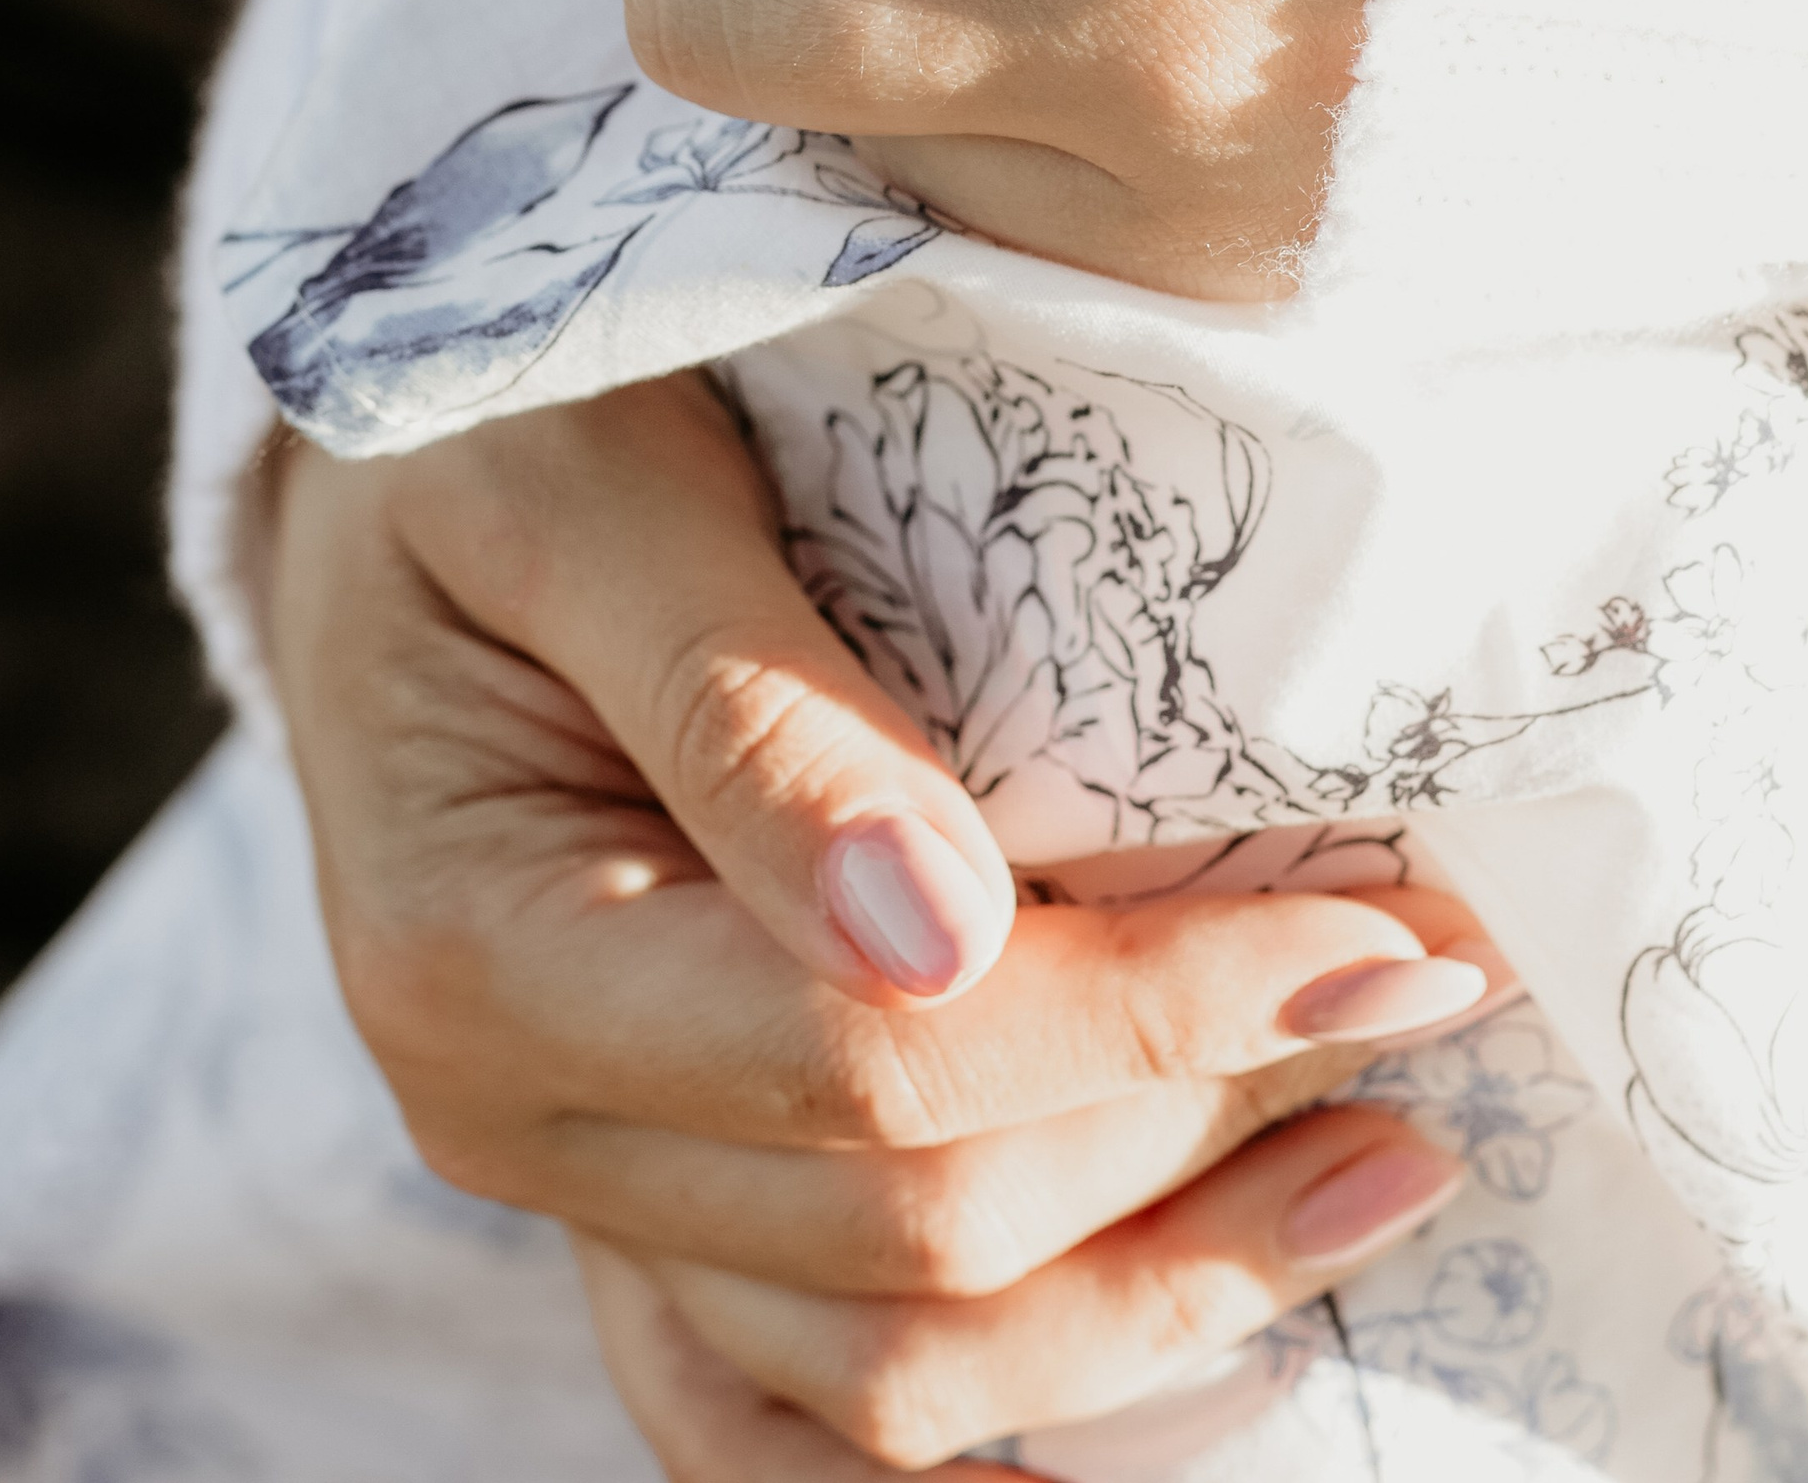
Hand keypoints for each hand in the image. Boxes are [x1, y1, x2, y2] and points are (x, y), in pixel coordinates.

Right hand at [264, 367, 1509, 1470]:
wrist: (379, 475)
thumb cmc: (484, 424)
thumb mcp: (587, 483)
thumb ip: (748, 704)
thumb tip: (948, 931)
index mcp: (479, 946)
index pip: (867, 1061)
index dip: (1146, 1019)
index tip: (1383, 933)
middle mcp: (510, 1114)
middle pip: (907, 1229)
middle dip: (1199, 1127)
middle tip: (1428, 988)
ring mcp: (576, 1177)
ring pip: (887, 1370)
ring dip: (1160, 1296)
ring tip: (1387, 1164)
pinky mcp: (641, 1186)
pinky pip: (792, 1406)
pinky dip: (991, 1423)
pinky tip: (1180, 1361)